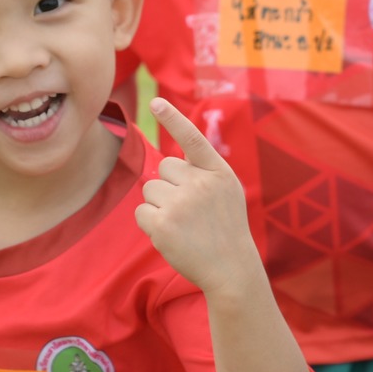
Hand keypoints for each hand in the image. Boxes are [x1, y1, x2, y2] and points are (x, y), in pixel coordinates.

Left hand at [137, 98, 260, 299]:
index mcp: (218, 172)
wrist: (231, 269)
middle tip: (188, 210)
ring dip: (159, 206)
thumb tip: (164, 163)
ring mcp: (181, 203)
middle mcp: (200, 183)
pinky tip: (171, 235)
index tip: (156, 102)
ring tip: (182, 224)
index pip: (192, 139)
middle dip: (168, 186)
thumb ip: (203, 173)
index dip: (173, 119)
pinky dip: (150, 224)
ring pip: (149, 190)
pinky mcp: (163, 224)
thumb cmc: (226, 229)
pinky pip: (141, 212)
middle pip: (163, 168)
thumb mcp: (226, 192)